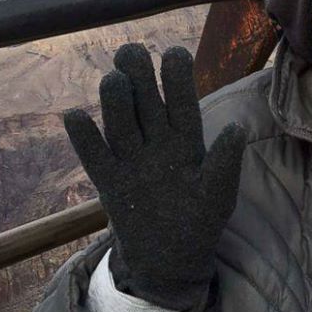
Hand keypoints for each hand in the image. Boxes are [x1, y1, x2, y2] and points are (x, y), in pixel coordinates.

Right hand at [64, 43, 245, 309]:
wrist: (170, 259)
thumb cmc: (201, 219)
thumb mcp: (219, 194)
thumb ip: (225, 163)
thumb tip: (236, 129)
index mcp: (187, 139)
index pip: (183, 102)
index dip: (178, 77)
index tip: (175, 52)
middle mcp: (157, 142)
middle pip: (146, 102)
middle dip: (139, 75)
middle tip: (131, 52)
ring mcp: (131, 159)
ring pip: (120, 122)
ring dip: (116, 101)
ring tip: (114, 80)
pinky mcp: (109, 182)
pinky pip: (94, 156)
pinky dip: (85, 138)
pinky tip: (75, 116)